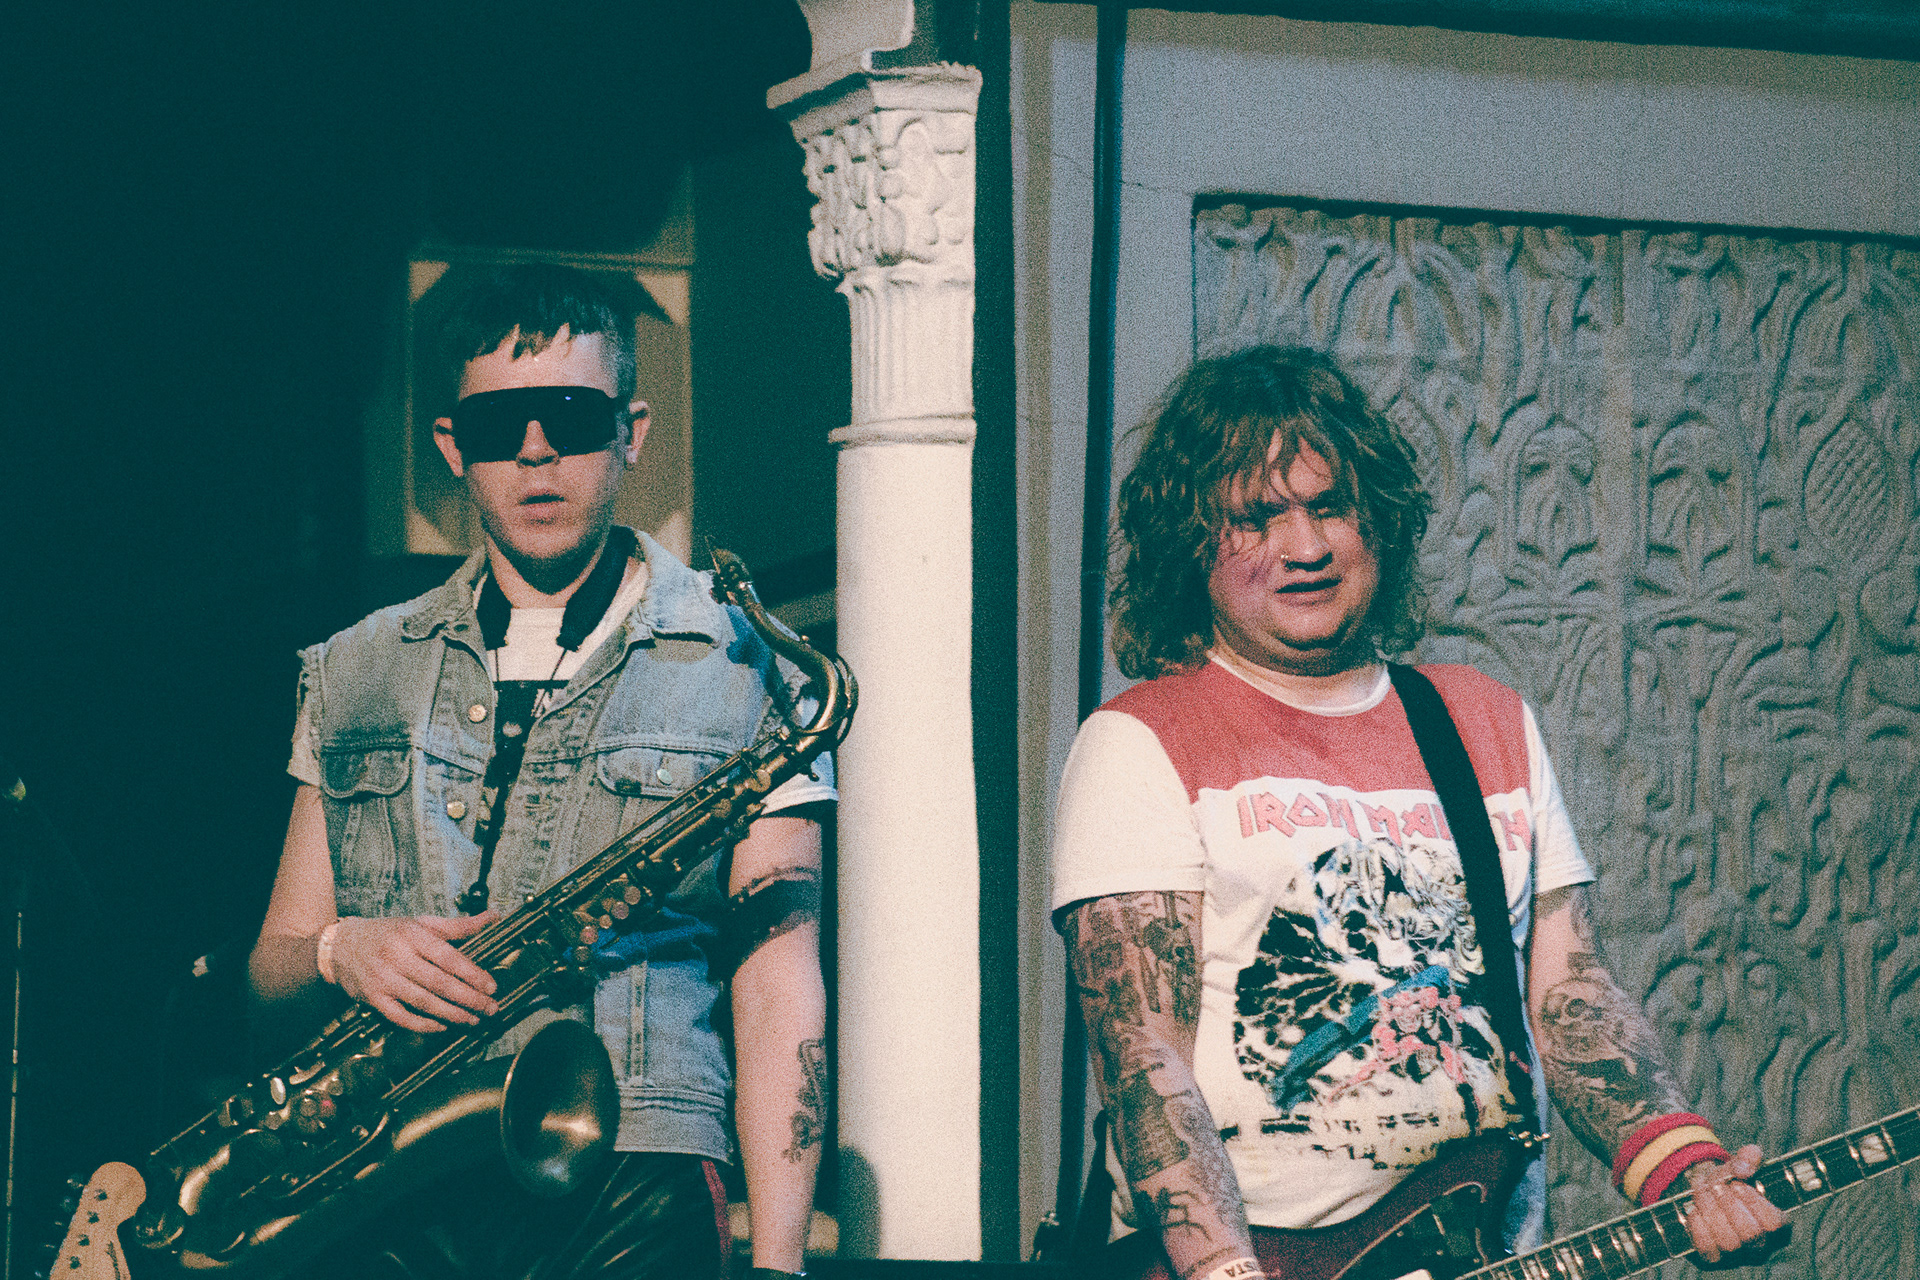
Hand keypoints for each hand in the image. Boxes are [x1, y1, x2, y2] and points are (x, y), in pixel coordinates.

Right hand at [329, 913, 499, 1031]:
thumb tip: (494, 916)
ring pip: (423, 1002)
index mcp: (412, 935)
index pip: (448, 957)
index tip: (492, 986)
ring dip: (451, 1014)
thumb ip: (458, 925)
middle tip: (490, 1008)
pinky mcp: (373, 998)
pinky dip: (422, 1025)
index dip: (472, 974)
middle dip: (469, 999)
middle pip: (439, 983)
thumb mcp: (421, 923)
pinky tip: (441, 1026)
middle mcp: (397, 957)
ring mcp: (383, 979)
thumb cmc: (388, 933)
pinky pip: (401, 1017)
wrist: (341, 946)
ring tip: (472, 1019)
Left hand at [1682, 1145, 1788, 1265]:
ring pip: (1729, 1242)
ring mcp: (1737, 1255)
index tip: (1738, 1184)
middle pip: (1751, 1234)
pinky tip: (1695, 1210)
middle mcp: (1759, 1245)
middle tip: (1716, 1186)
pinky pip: (1707, 1249)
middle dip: (1729, 1205)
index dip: (1754, 1203)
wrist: (1705, 1190)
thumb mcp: (1739, 1165)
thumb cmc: (1729, 1181)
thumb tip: (1746, 1163)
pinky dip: (1699, 1227)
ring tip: (1703, 1192)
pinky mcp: (1713, 1257)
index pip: (1775, 1223)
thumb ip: (1747, 1158)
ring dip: (1711, 1212)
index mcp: (1774, 1224)